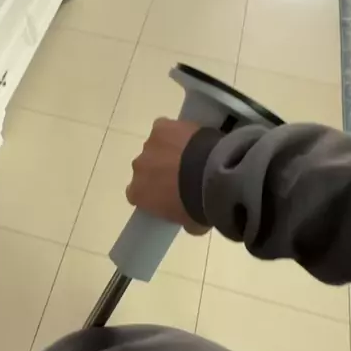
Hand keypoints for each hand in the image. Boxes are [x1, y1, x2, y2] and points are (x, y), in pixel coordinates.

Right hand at [126, 118, 209, 235]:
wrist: (213, 176)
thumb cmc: (200, 206)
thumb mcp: (191, 224)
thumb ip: (184, 220)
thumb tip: (189, 220)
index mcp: (138, 193)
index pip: (137, 193)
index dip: (151, 192)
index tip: (167, 194)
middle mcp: (138, 167)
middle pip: (145, 168)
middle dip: (160, 170)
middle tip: (184, 175)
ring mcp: (149, 145)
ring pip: (156, 147)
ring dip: (169, 151)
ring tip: (192, 155)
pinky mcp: (161, 126)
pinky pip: (164, 128)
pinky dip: (175, 132)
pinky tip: (190, 138)